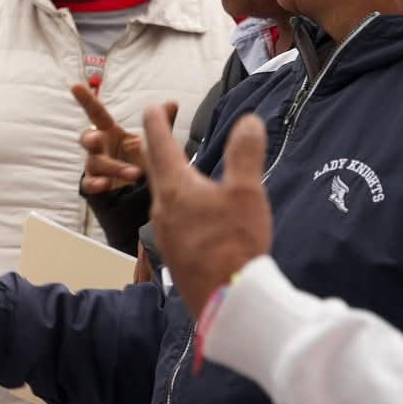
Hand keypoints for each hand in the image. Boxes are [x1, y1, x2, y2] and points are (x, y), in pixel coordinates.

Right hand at [73, 83, 164, 194]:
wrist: (139, 192)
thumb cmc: (141, 161)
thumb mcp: (152, 142)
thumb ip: (161, 124)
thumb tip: (172, 103)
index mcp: (110, 132)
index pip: (96, 114)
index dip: (86, 100)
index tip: (75, 86)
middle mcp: (100, 148)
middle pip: (87, 138)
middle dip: (90, 138)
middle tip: (98, 138)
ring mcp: (95, 167)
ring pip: (95, 163)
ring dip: (114, 167)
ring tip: (136, 174)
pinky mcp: (95, 186)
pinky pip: (88, 184)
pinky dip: (96, 184)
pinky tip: (106, 184)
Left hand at [140, 106, 271, 317]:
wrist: (225, 299)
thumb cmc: (234, 243)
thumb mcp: (246, 193)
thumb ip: (244, 154)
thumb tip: (248, 120)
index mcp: (175, 186)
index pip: (159, 143)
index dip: (157, 120)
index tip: (155, 105)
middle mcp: (161, 206)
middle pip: (154, 166)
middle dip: (157, 142)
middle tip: (162, 126)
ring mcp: (164, 230)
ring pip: (161, 191)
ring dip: (166, 172)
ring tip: (177, 163)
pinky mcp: (173, 249)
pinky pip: (169, 213)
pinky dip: (175, 197)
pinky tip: (190, 206)